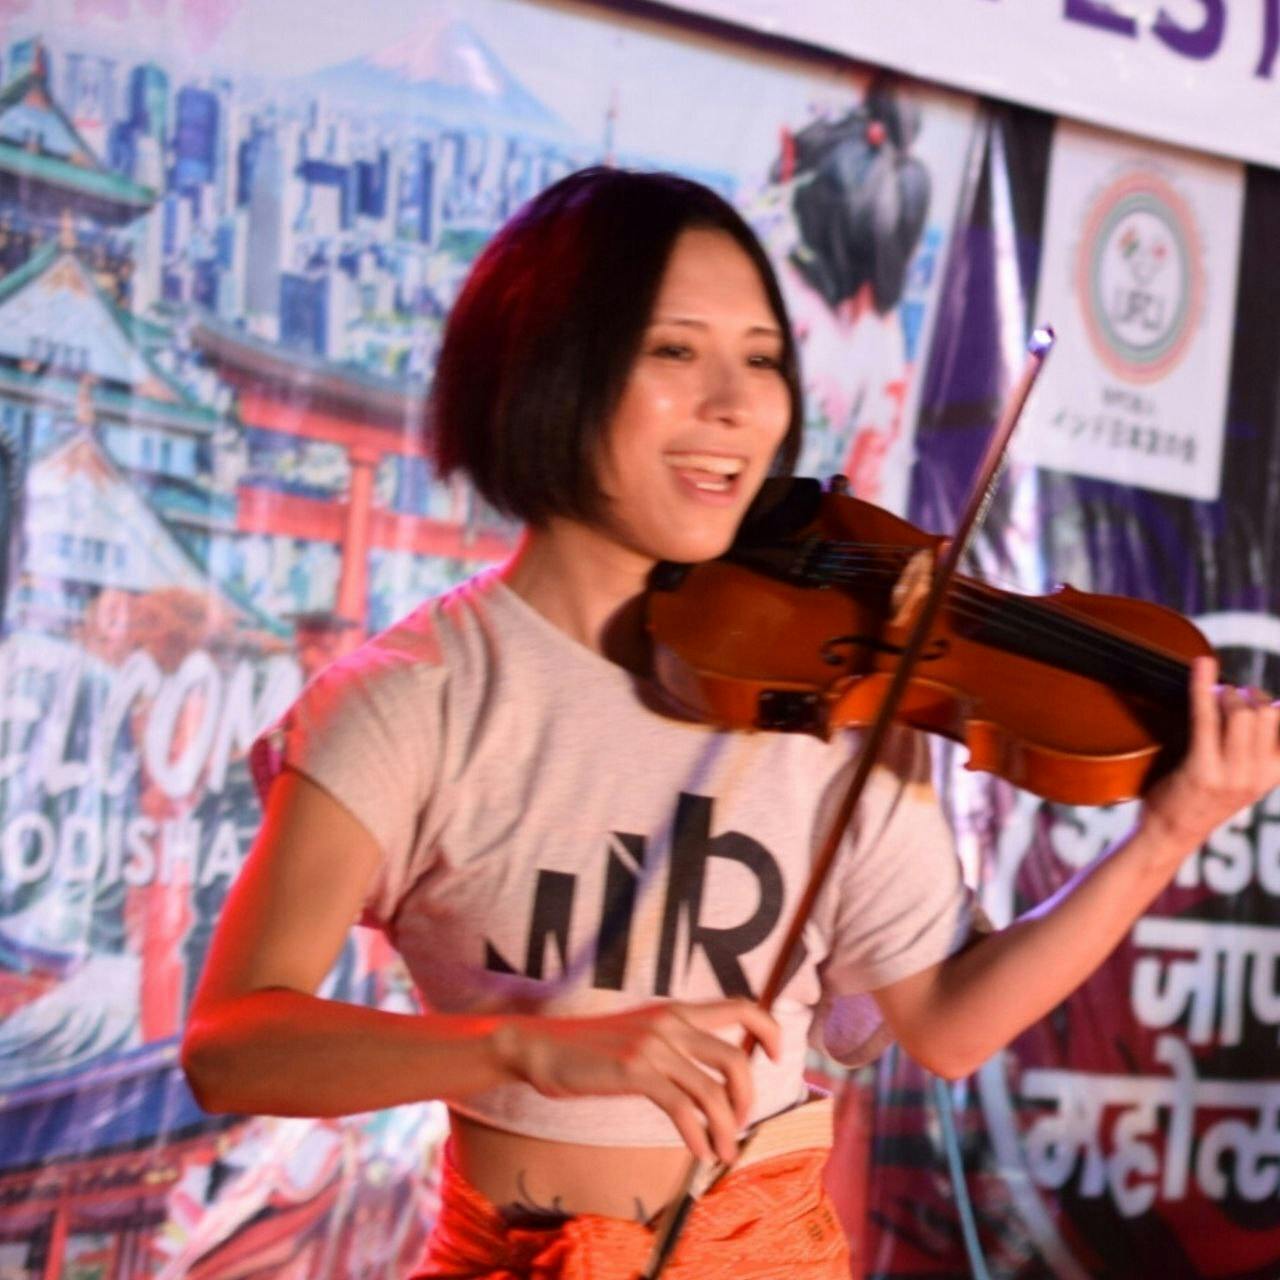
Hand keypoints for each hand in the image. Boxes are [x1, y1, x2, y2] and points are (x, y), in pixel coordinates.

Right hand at [491, 998, 780, 1162]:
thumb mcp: (640, 1035)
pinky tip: (699, 1152)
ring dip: (726, 1129)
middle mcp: (671, 1022)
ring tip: (723, 1152)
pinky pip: (682, 1108)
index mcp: (677, 1010)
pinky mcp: (635, 1071)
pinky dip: (697, 1136)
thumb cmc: (590, 1048)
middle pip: (736, 1059)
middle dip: (748, 1100)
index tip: (776, 1056)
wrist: (542, 1047)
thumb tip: (708, 1077)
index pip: (741, 1007)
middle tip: (740, 1125)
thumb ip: (674, 1045)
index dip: (768, 1029)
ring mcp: (654, 1046)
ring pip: (713, 1091)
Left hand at [1140, 656, 1279, 856]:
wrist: (1168, 835)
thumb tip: (1257, 700)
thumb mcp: (1238, 775)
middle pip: (1266, 712)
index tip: (1250, 697)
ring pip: (1242, 712)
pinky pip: (1206, 718)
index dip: (1267, 701)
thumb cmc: (1196, 797)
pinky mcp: (1202, 771)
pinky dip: (1201, 686)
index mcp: (1273, 773)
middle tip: (1223, 695)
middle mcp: (1258, 776)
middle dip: (1244, 694)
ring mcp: (1231, 776)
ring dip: (1224, 693)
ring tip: (1211, 695)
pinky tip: (1200, 666)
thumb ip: (1251, 744)